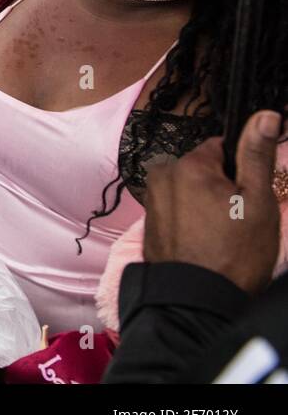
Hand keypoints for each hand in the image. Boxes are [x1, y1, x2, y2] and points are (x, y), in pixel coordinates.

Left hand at [143, 110, 282, 294]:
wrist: (196, 300)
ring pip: (190, 191)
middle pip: (203, 169)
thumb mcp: (257, 200)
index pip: (220, 147)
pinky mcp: (150, 224)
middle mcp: (161, 176)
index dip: (241, 169)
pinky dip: (192, 220)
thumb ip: (257, 155)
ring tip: (222, 235)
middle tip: (238, 220)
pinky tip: (205, 242)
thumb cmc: (234, 252)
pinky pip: (177, 210)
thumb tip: (264, 114)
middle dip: (222, 188)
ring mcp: (152, 200)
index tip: (250, 193)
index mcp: (186, 165)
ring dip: (207, 205)